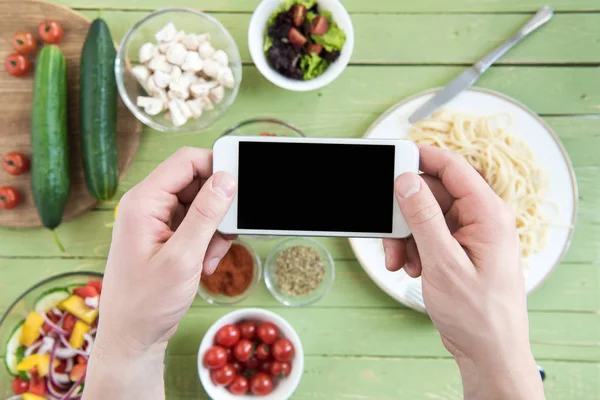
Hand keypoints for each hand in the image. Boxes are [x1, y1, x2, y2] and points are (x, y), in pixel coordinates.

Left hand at [84, 147, 236, 399]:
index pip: (186, 161)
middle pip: (196, 182)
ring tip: (211, 257)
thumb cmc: (147, 302)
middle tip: (227, 234)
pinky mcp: (165, 236)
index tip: (239, 188)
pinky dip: (208, 241)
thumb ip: (206, 215)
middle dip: (218, 207)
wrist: (132, 336)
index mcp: (144, 202)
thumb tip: (227, 179)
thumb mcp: (183, 257)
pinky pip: (196, 225)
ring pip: (201, 206)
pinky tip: (205, 264)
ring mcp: (156, 221)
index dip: (216, 167)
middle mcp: (148, 205)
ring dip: (214, 229)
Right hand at [383, 145, 543, 399]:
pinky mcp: (459, 249)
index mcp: (488, 214)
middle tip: (389, 237)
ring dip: (406, 237)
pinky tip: (412, 269)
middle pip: (432, 195)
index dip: (421, 158)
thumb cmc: (477, 313)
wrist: (488, 350)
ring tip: (400, 262)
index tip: (393, 158)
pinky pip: (429, 235)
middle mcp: (481, 219)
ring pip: (426, 217)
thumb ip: (424, 218)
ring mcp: (470, 235)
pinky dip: (414, 249)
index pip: (453, 168)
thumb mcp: (443, 262)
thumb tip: (407, 181)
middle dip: (405, 216)